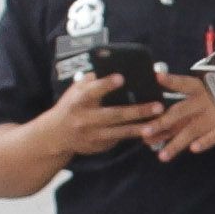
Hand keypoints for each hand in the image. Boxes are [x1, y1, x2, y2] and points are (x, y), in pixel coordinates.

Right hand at [40, 72, 164, 159]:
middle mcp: (85, 119)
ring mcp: (92, 135)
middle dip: (137, 111)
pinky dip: (134, 135)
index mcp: (79, 100)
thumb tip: (114, 67)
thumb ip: (93, 80)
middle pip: (114, 115)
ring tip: (159, 122)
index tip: (121, 78)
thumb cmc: (71, 105)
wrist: (56, 135)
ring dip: (141, 127)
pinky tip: (150, 130)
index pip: (93, 91)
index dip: (106, 84)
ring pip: (120, 132)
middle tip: (158, 106)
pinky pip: (119, 140)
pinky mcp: (98, 146)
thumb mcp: (75, 90)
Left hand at [142, 72, 214, 160]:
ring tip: (162, 156)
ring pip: (192, 129)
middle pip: (180, 112)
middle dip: (162, 123)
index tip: (157, 76)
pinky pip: (214, 136)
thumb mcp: (203, 101)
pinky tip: (193, 150)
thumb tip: (154, 124)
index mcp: (200, 89)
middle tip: (145, 132)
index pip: (183, 84)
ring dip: (176, 143)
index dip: (171, 80)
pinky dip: (204, 142)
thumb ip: (181, 113)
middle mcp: (206, 101)